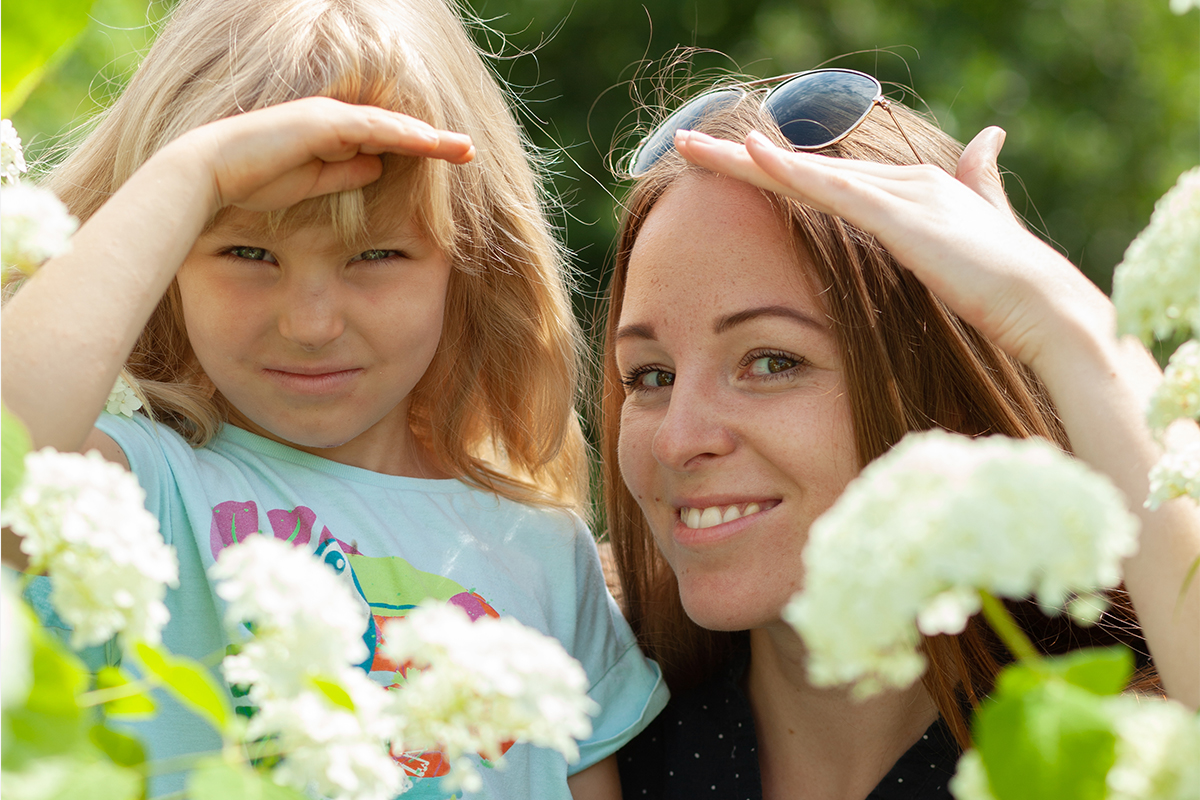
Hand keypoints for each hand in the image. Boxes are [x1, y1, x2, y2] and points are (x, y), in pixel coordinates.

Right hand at [167, 97, 474, 212]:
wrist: (212, 173)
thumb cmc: (255, 180)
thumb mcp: (314, 183)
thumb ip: (346, 172)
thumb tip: (378, 165)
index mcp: (334, 135)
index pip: (387, 140)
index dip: (421, 150)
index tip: (452, 162)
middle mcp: (336, 120)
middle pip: (397, 128)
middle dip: (436, 141)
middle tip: (471, 151)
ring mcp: (330, 117)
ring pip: (392, 125)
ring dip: (430, 137)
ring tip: (464, 149)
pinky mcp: (322, 122)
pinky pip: (372, 127)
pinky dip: (402, 134)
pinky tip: (430, 142)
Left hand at [673, 127, 1112, 373]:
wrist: (1045, 310)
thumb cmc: (1009, 290)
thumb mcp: (978, 233)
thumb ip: (976, 185)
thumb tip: (989, 139)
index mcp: (908, 193)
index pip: (824, 179)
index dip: (773, 171)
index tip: (726, 166)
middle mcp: (900, 183)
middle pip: (803, 167)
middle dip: (738, 159)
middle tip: (683, 147)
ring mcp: (900, 195)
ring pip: (806, 171)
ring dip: (746, 159)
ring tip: (691, 147)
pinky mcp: (901, 217)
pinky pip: (834, 190)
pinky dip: (794, 172)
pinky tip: (754, 159)